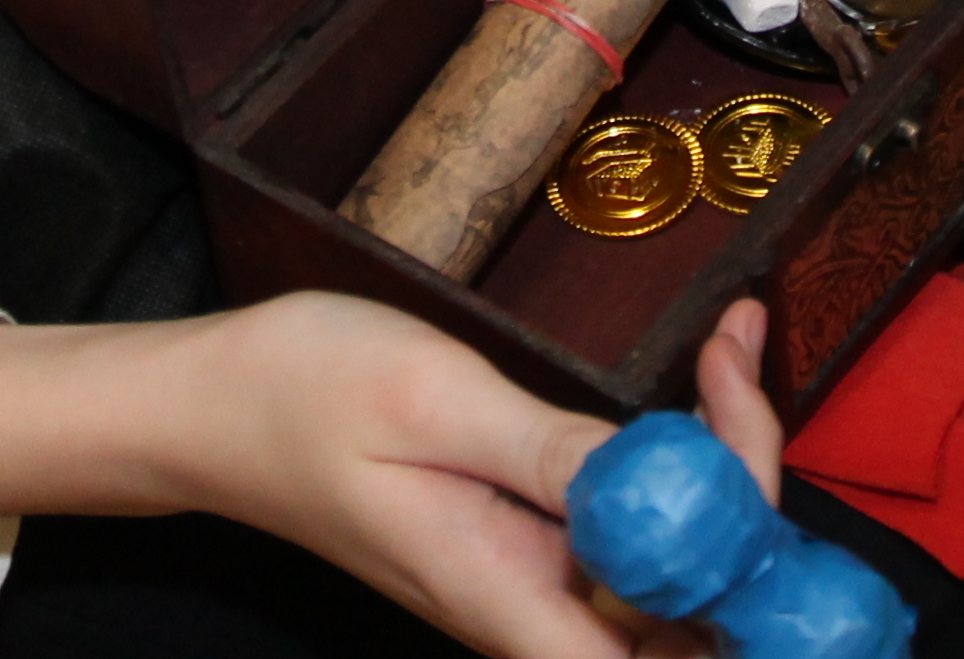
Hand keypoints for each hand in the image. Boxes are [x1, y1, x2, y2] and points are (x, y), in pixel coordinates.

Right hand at [0, 293, 790, 657]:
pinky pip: (642, 530)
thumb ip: (548, 449)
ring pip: (683, 570)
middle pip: (700, 614)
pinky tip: (694, 377)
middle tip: (731, 361)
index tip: (745, 462)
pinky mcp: (542, 545)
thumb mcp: (429, 396)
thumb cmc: (300, 397)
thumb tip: (664, 481)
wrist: (214, 407)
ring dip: (726, 469)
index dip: (744, 600)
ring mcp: (542, 582)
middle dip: (749, 497)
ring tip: (725, 350)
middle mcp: (538, 613)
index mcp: (508, 602)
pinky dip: (682, 458)